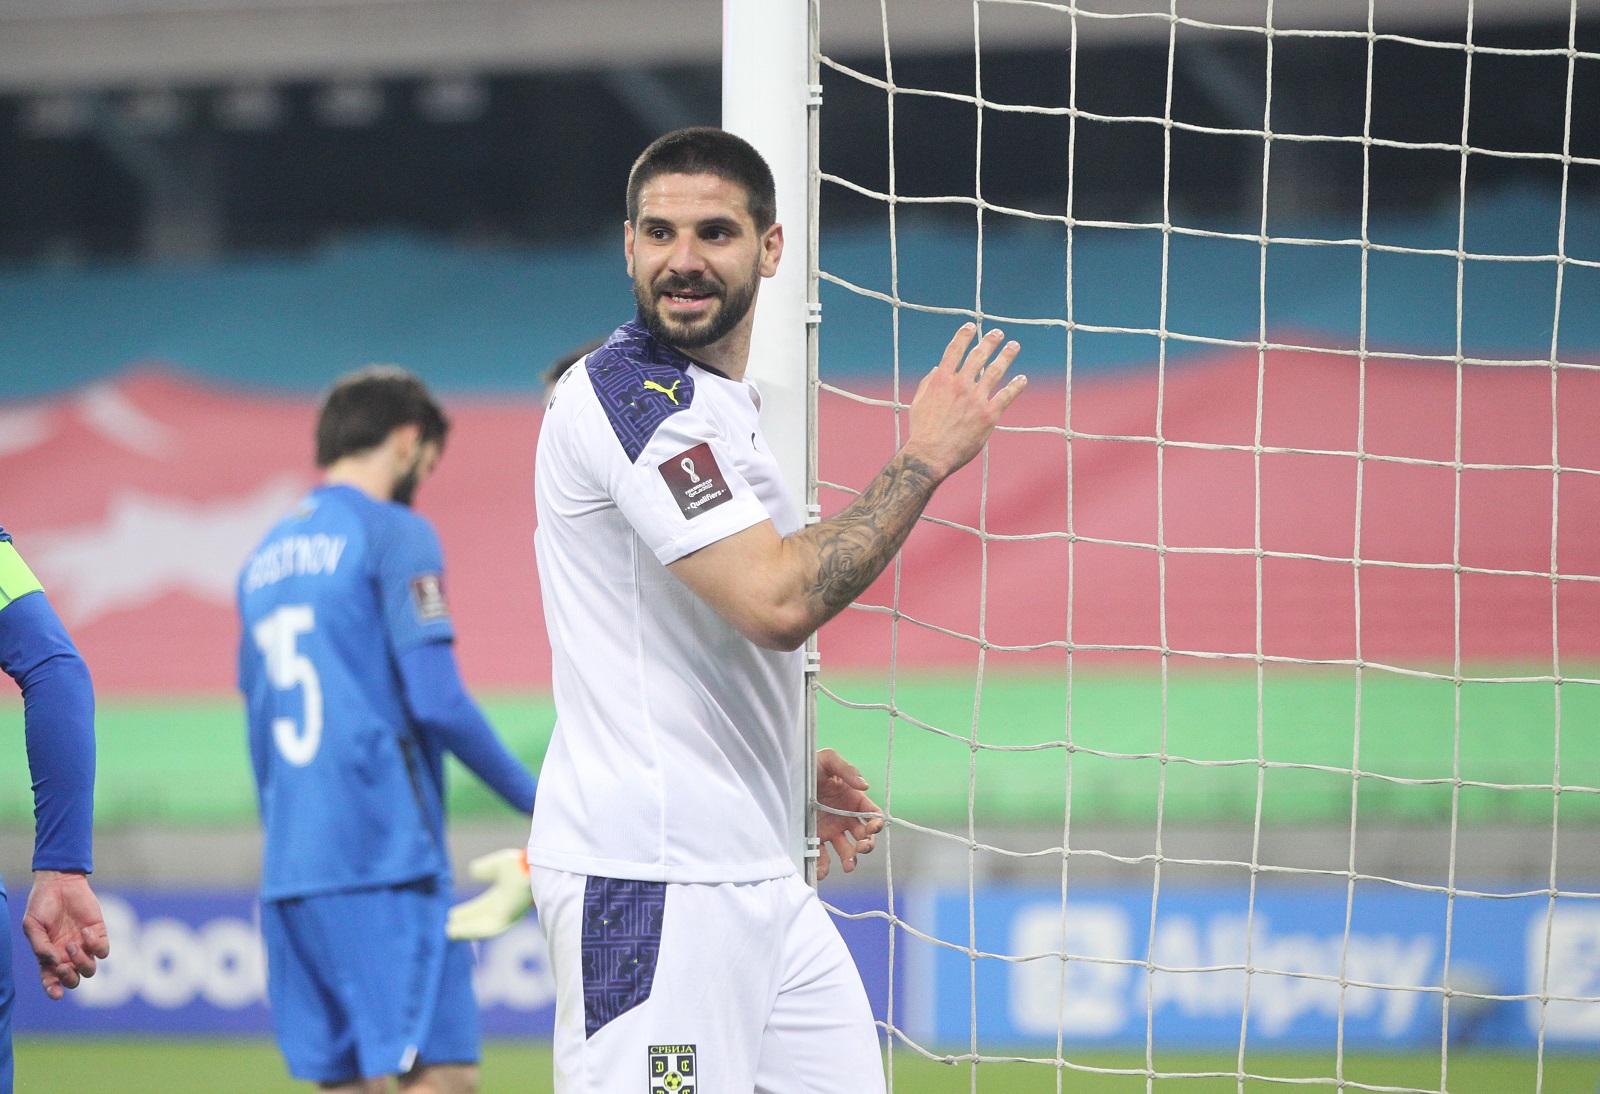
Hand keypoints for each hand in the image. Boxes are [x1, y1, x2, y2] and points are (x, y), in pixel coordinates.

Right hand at [22, 870, 108, 999]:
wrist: (59, 883)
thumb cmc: (41, 905)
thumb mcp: (32, 926)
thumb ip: (40, 946)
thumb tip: (54, 963)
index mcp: (49, 957)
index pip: (52, 981)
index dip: (54, 990)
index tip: (56, 994)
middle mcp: (67, 955)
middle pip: (74, 979)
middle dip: (69, 977)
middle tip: (63, 964)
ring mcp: (84, 945)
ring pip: (90, 969)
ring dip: (82, 961)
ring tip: (72, 944)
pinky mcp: (98, 933)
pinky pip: (103, 950)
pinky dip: (96, 945)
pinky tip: (85, 931)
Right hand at [446, 848, 533, 939]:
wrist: (533, 868)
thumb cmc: (520, 864)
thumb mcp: (497, 865)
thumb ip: (484, 869)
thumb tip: (473, 871)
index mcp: (503, 894)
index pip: (481, 907)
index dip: (467, 912)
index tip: (452, 915)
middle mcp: (505, 907)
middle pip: (480, 919)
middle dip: (465, 924)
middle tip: (446, 927)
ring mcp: (506, 915)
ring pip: (481, 927)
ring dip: (464, 931)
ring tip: (448, 933)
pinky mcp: (506, 920)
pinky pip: (484, 930)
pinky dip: (469, 931)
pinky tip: (455, 932)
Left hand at [815, 748, 884, 881]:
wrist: (784, 774)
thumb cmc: (809, 764)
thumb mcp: (828, 760)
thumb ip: (848, 770)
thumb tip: (865, 787)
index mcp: (853, 800)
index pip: (872, 815)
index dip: (876, 823)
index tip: (872, 828)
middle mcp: (844, 817)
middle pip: (863, 836)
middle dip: (867, 845)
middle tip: (861, 847)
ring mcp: (830, 829)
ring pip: (847, 850)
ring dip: (851, 860)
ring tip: (848, 865)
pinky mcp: (814, 838)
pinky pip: (822, 856)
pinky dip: (824, 866)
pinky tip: (821, 870)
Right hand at [902, 324, 1025, 480]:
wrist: (931, 455)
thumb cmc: (922, 431)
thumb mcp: (918, 403)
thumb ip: (927, 383)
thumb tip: (937, 369)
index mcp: (941, 380)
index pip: (954, 351)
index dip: (963, 336)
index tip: (971, 326)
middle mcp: (960, 385)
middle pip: (978, 356)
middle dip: (989, 341)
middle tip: (998, 333)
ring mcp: (975, 399)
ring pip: (995, 371)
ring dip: (1006, 356)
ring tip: (1014, 346)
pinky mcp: (988, 415)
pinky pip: (1006, 396)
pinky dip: (1016, 386)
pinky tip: (1022, 378)